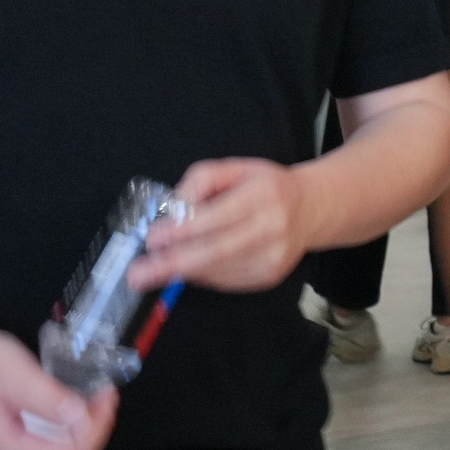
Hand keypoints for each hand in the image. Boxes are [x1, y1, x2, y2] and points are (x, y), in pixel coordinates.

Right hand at [0, 325, 116, 449]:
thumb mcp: (16, 375)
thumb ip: (47, 400)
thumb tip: (80, 418)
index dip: (99, 427)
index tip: (107, 395)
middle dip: (96, 425)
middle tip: (105, 391)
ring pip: (68, 448)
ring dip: (88, 423)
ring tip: (96, 393)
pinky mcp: (18, 440)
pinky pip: (57, 439)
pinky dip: (74, 421)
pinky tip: (79, 399)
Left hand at [135, 158, 311, 294]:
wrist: (311, 208)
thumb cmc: (265, 186)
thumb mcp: (235, 167)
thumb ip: (201, 179)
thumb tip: (175, 208)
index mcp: (264, 194)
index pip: (220, 215)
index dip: (185, 229)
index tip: (154, 237)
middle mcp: (273, 227)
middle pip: (217, 251)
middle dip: (173, 263)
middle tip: (138, 273)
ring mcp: (273, 256)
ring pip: (218, 270)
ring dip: (181, 272)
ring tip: (152, 271)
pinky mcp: (269, 276)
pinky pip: (225, 281)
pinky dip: (200, 276)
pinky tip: (187, 267)